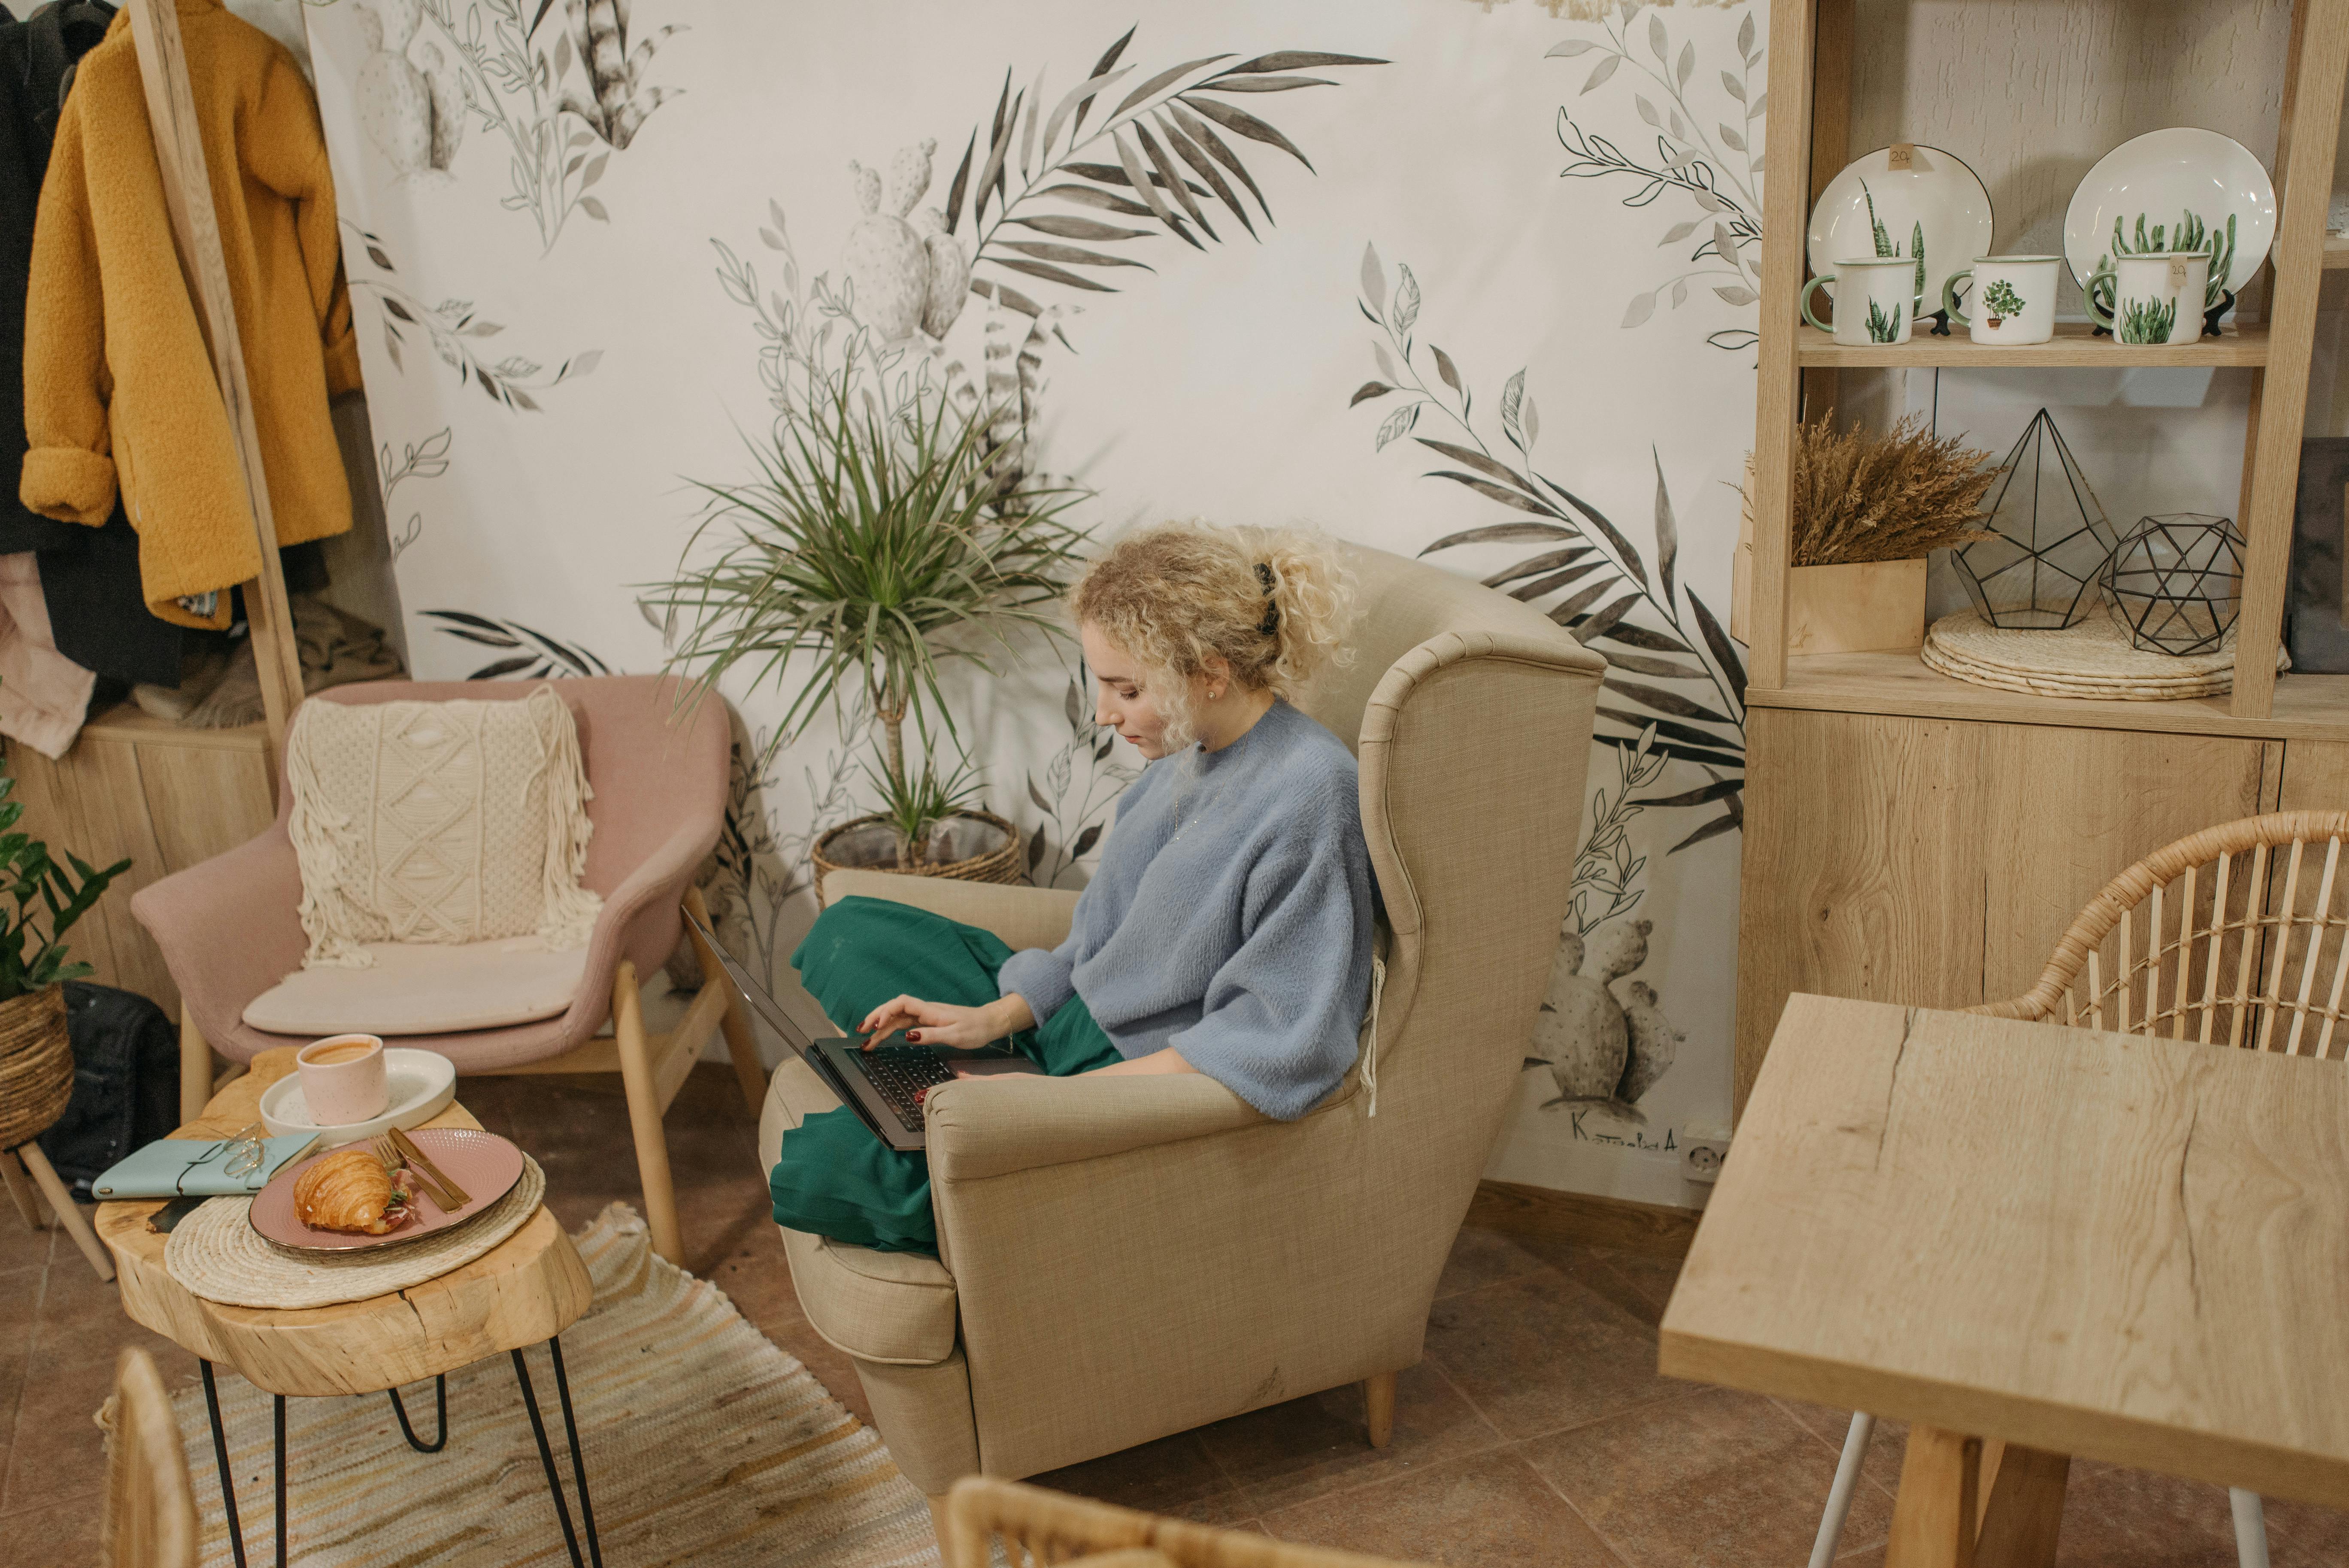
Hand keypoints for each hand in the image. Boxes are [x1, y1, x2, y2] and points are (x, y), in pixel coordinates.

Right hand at [858, 993, 1032, 1049]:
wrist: (990, 1023)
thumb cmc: (975, 1029)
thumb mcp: (955, 1035)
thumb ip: (931, 1035)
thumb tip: (907, 1036)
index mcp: (930, 1011)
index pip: (902, 1003)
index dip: (886, 1011)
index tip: (876, 1025)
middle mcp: (925, 1010)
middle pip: (894, 1009)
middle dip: (876, 1018)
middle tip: (861, 1032)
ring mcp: (925, 1016)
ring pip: (897, 1017)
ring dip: (881, 1026)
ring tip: (866, 1040)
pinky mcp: (927, 1022)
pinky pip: (904, 1023)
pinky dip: (891, 1028)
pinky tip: (883, 1035)